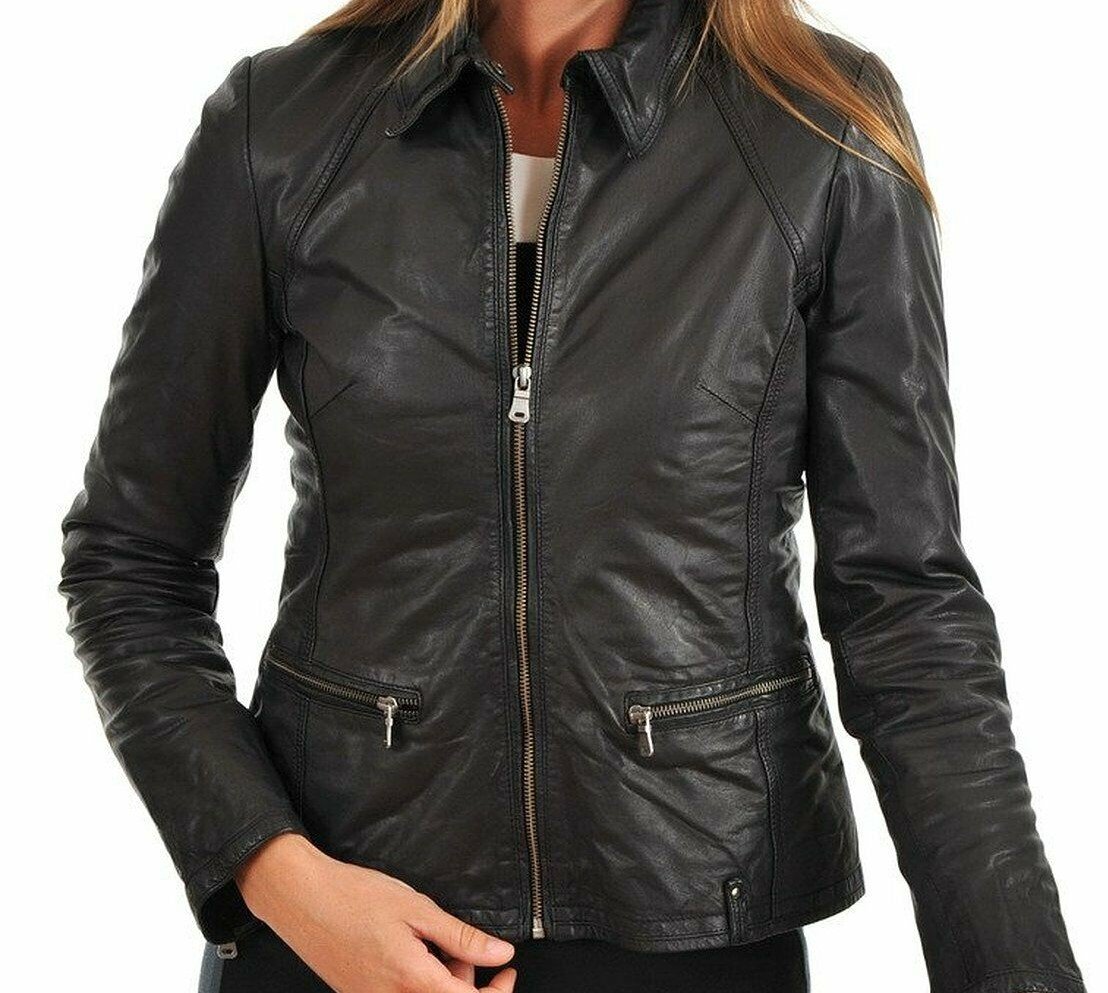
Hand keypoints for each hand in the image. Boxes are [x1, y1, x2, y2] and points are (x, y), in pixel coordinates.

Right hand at [235, 833, 516, 992]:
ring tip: (433, 943)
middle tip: (463, 947)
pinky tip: (413, 953)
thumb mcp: (417, 909)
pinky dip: (418, 982)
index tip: (508, 971)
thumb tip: (502, 954)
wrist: (302, 900)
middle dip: (466, 982)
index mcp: (411, 981)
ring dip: (441, 983)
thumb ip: (462, 938)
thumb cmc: (357, 897)